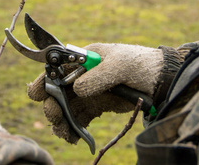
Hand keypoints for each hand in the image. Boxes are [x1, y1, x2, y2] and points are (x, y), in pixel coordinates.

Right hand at [27, 43, 164, 143]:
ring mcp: (87, 92)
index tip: (37, 94)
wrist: (162, 80)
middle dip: (52, 105)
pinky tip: (73, 138)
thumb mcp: (120, 65)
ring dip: (61, 121)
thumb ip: (98, 76)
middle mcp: (80, 76)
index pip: (56, 69)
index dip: (43, 81)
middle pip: (56, 91)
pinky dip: (73, 129)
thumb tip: (77, 89)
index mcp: (82, 59)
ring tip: (64, 133)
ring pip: (65, 108)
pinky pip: (79, 119)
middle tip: (55, 116)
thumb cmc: (141, 64)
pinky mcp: (96, 107)